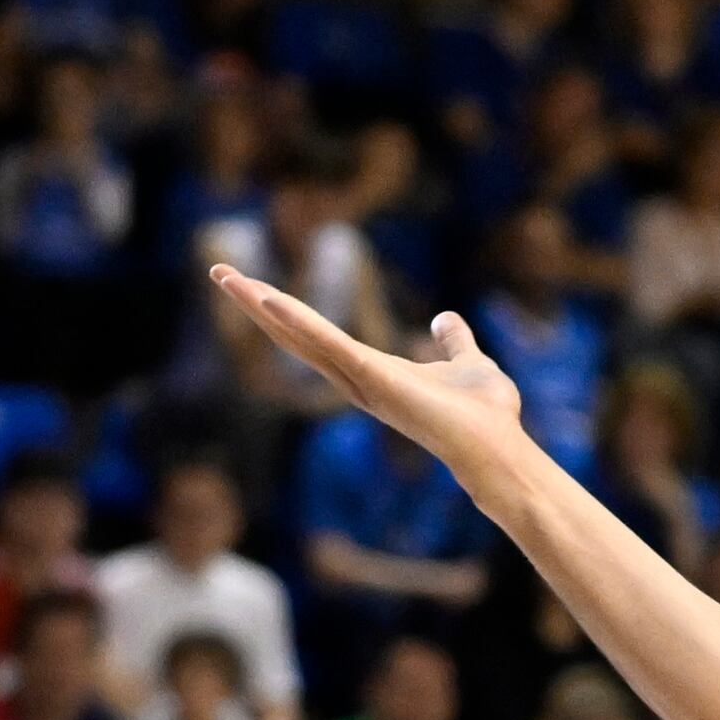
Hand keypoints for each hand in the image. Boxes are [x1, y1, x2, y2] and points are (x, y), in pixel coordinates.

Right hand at [210, 269, 533, 476]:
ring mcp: (361, 380)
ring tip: (224, 275)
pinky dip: (299, 321)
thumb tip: (445, 319)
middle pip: (294, 334)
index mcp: (372, 370)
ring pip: (300, 336)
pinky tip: (268, 298)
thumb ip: (453, 342)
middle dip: (256, 303)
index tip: (253, 285)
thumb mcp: (469, 362)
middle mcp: (356, 377)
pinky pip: (329, 345)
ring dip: (262, 305)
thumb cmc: (486, 415)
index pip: (316, 335)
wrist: (500, 448)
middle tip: (218, 271)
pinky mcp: (373, 379)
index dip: (285, 310)